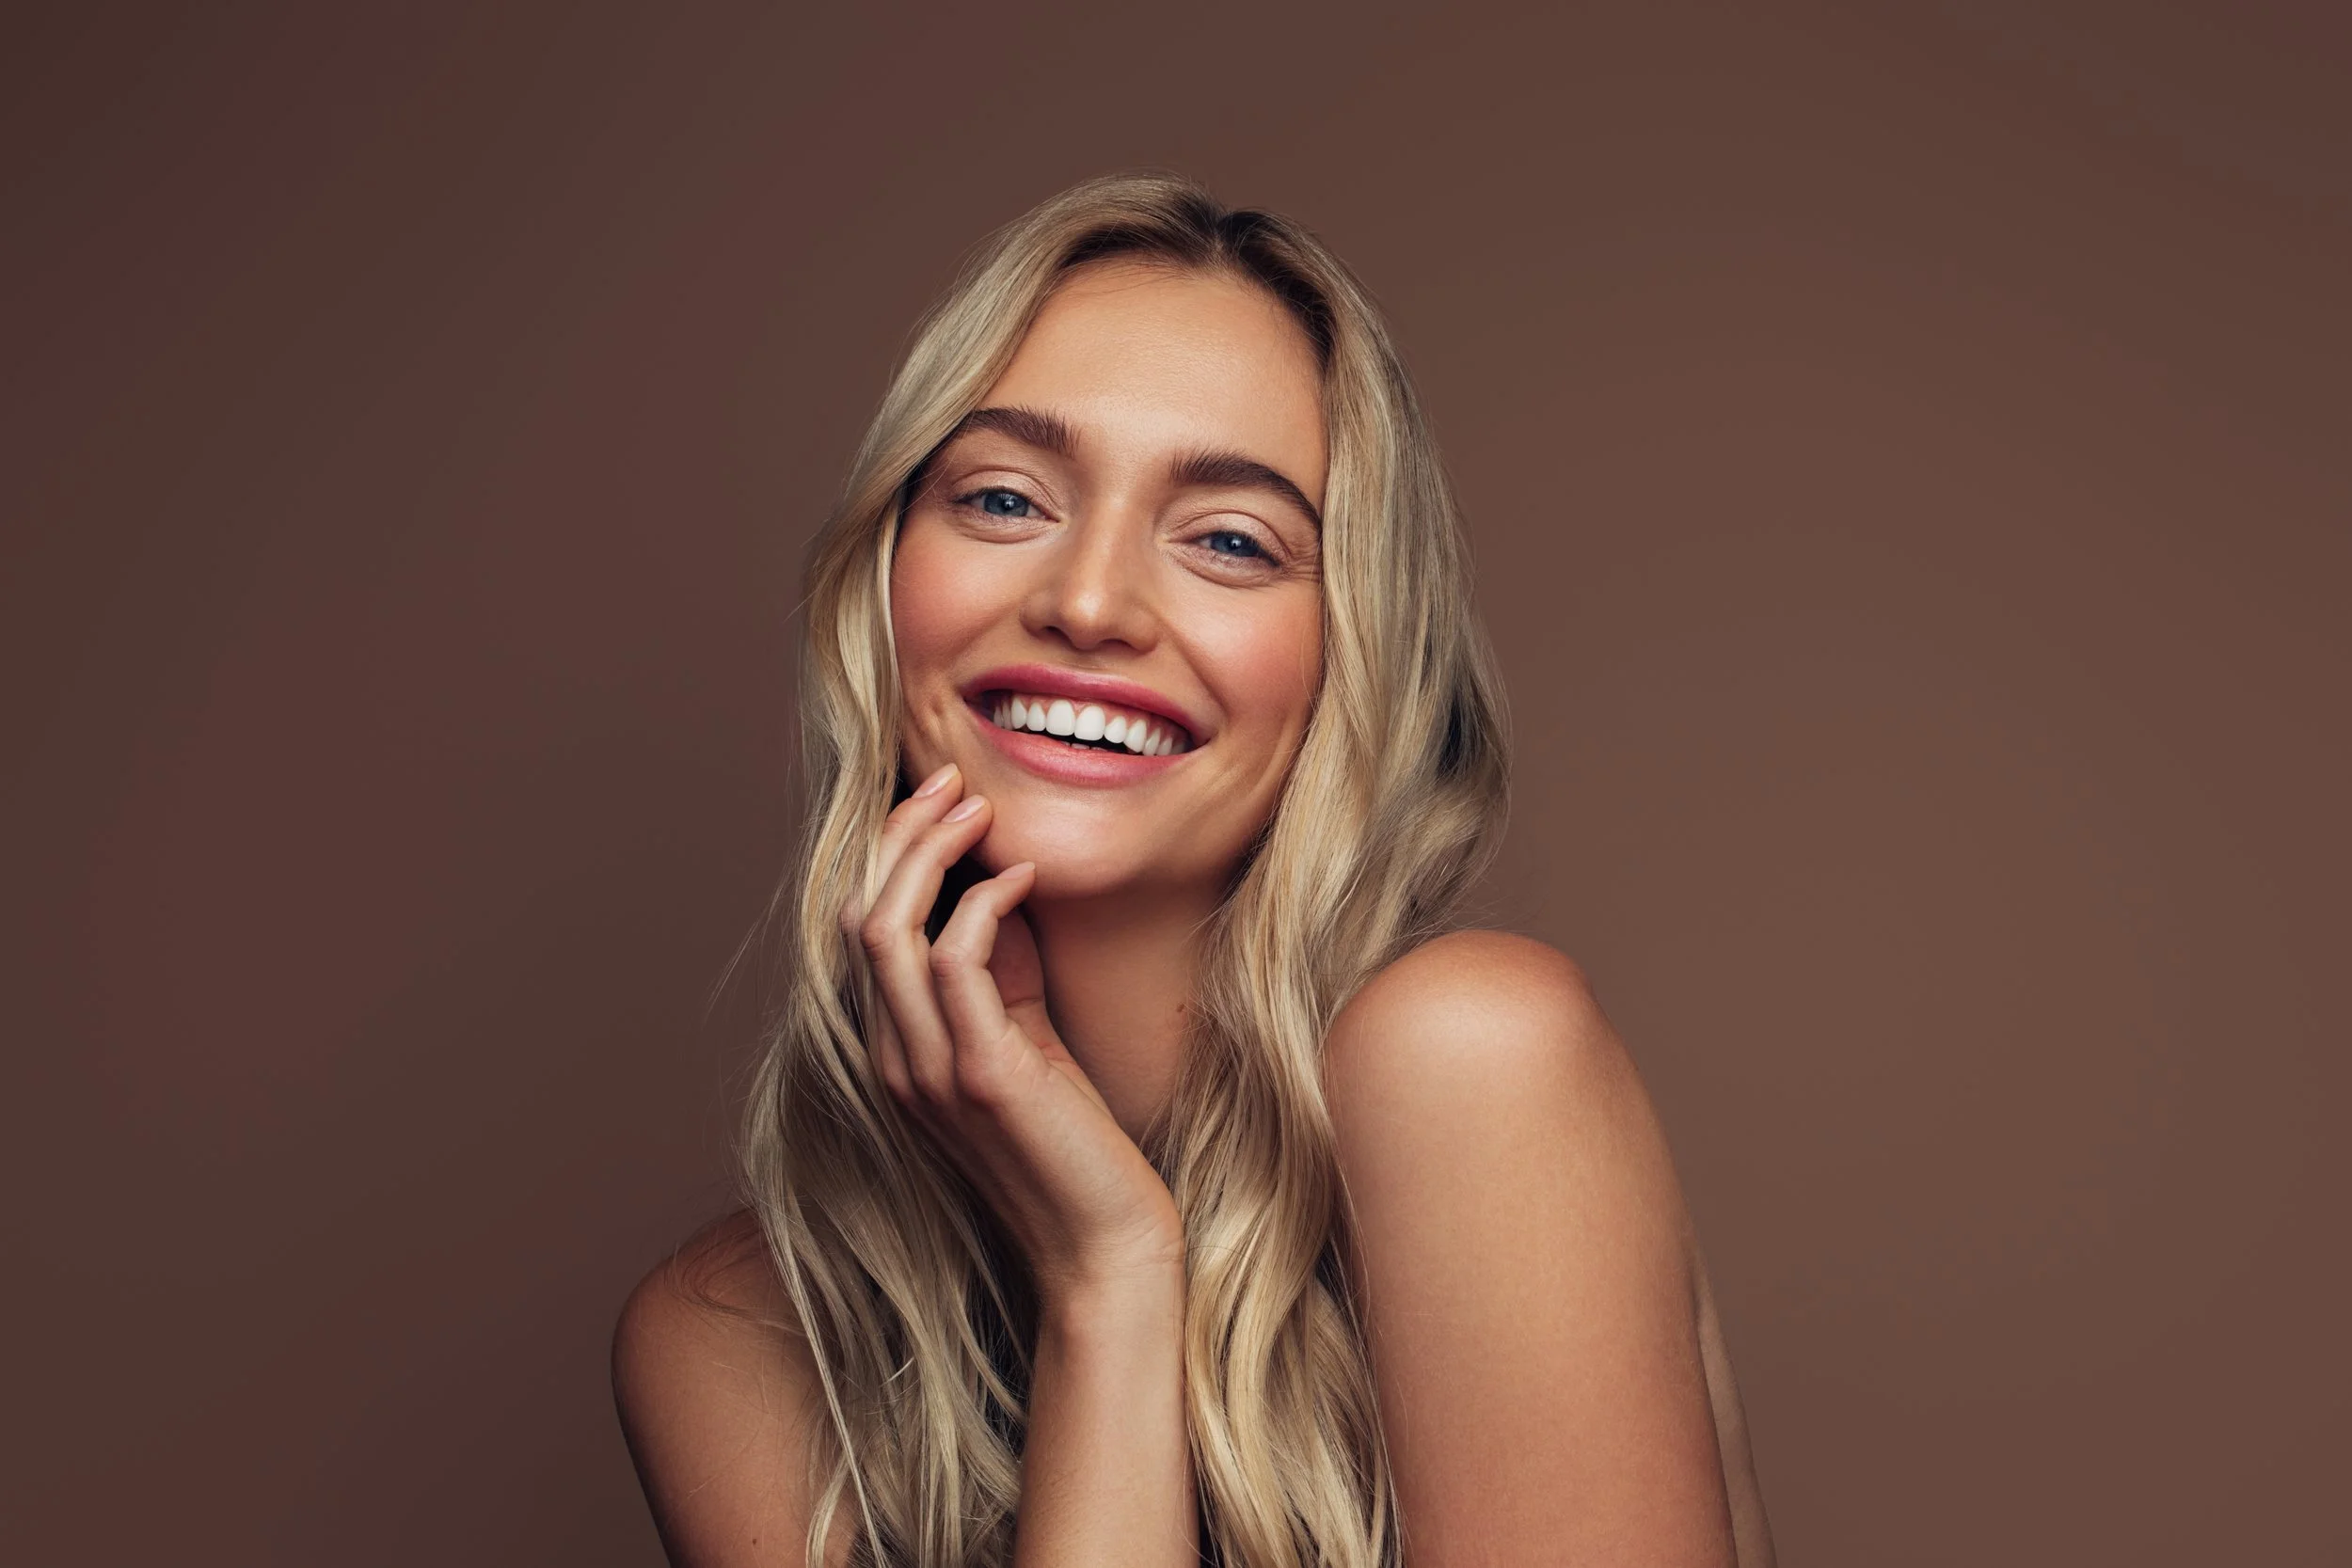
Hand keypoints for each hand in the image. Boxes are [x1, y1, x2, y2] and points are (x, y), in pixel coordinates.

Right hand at [843, 764, 1184, 1300]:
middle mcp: (895, 1060)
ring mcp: (929, 1070)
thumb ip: (998, 977)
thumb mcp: (1024, 1042)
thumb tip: (999, 890)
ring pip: (887, 928)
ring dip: (928, 852)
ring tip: (979, 806)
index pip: (863, 929)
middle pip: (859, 914)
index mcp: (897, 1052)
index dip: (890, 853)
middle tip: (951, 778)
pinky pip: (954, 961)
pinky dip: (983, 901)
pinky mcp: (982, 1075)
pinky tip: (1024, 874)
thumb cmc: (1075, 1145)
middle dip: (898, 834)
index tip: (939, 797)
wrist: (1103, 1248)